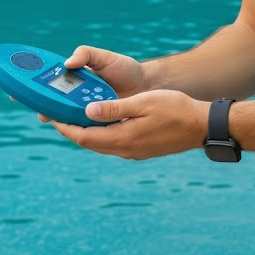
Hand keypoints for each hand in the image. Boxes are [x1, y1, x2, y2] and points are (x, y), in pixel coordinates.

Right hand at [34, 45, 148, 124]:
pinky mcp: (98, 123)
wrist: (147, 84)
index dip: (31, 89)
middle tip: (39, 109)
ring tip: (54, 118)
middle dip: (41, 107)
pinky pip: (84, 128)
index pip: (48, 85)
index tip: (16, 92)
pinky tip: (75, 128)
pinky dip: (77, 129)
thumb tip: (67, 63)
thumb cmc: (124, 69)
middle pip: (52, 105)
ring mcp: (86, 111)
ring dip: (58, 119)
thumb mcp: (104, 57)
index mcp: (74, 81)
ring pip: (65, 118)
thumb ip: (86, 54)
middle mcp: (76, 98)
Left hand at [49, 90, 208, 159]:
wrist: (201, 126)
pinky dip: (102, 134)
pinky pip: (113, 144)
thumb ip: (114, 108)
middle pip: (89, 143)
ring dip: (88, 132)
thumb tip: (87, 111)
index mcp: (122, 138)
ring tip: (78, 115)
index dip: (66, 126)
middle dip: (73, 129)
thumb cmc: (176, 109)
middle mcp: (124, 150)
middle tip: (60, 113)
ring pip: (101, 144)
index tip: (53, 115)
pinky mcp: (141, 150)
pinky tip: (104, 121)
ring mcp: (133, 152)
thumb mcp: (144, 102)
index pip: (83, 136)